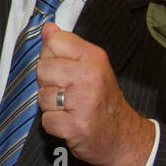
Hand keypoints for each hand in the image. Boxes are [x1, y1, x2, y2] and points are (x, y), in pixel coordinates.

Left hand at [35, 23, 155, 165]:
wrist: (123, 136)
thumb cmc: (103, 100)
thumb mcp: (92, 66)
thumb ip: (68, 47)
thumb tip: (48, 28)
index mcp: (94, 57)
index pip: (54, 41)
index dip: (51, 56)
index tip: (63, 68)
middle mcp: (90, 76)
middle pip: (42, 68)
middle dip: (49, 83)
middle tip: (67, 92)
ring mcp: (83, 101)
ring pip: (42, 96)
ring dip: (51, 106)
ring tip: (69, 108)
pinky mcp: (75, 125)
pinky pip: (46, 120)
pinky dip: (54, 124)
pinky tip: (70, 122)